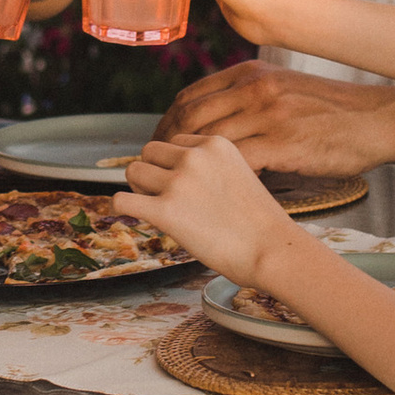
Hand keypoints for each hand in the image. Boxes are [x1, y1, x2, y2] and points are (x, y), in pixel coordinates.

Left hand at [122, 131, 296, 285]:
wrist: (274, 251)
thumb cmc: (260, 224)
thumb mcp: (238, 176)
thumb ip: (209, 169)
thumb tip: (174, 177)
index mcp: (215, 144)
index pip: (175, 142)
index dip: (174, 164)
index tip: (186, 187)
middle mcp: (195, 156)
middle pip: (149, 152)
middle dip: (152, 172)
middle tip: (166, 199)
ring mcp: (179, 182)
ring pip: (133, 171)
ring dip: (139, 190)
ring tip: (158, 210)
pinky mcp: (165, 211)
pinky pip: (121, 200)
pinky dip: (121, 208)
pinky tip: (135, 217)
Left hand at [151, 64, 394, 175]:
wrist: (377, 119)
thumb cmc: (334, 111)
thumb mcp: (286, 87)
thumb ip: (250, 96)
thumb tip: (217, 118)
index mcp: (251, 73)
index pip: (191, 96)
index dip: (167, 123)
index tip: (158, 144)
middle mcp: (254, 88)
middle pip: (190, 118)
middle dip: (166, 147)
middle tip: (156, 171)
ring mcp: (267, 115)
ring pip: (206, 142)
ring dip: (186, 168)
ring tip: (178, 189)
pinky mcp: (282, 144)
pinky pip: (236, 164)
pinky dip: (220, 181)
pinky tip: (214, 195)